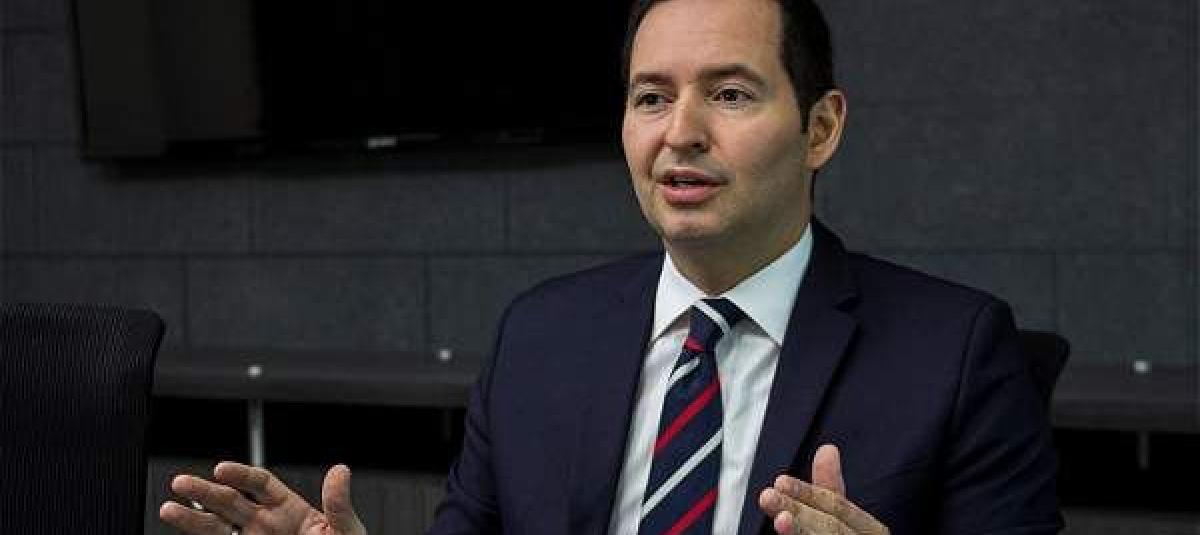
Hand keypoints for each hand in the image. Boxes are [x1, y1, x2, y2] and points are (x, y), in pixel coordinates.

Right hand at [159, 462, 366, 534]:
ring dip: (192, 519)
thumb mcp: (346, 530)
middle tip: (181, 482)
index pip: (260, 484)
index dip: (240, 474)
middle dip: (205, 491)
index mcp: (291, 510)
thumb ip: (339, 504)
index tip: (221, 470)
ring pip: (216, 529)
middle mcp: (266, 526)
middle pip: (230, 502)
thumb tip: (340, 471)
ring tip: (169, 510)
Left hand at [758, 444, 888, 534]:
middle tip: (768, 497)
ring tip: (780, 523)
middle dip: (799, 511)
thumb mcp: (841, 519)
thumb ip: (832, 490)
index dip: (808, 493)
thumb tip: (827, 449)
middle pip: (832, 528)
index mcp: (871, 531)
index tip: (778, 482)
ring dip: (801, 534)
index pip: (839, 507)